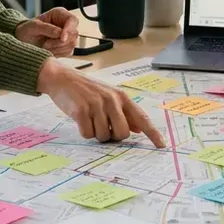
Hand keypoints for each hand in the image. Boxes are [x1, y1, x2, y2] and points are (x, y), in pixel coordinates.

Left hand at [15, 8, 78, 55]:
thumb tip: (60, 32)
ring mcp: (67, 35)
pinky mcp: (66, 46)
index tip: (62, 38)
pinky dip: (58, 53)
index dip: (69, 29)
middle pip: (74, 34)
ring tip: (45, 46)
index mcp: (59, 14)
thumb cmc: (27, 31)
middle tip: (46, 44)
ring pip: (72, 44)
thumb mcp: (33, 27)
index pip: (72, 20)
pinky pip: (68, 52)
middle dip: (60, 42)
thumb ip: (46, 28)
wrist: (23, 41)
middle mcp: (65, 24)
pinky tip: (49, 50)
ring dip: (57, 48)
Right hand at [36, 59, 165, 147]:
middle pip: (122, 134)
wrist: (62, 78)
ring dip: (96, 133)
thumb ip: (124, 112)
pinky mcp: (81, 111)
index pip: (141, 118)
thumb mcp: (108, 96)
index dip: (152, 133)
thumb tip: (138, 128)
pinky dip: (84, 132)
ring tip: (89, 119)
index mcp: (121, 97)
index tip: (162, 145)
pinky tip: (80, 119)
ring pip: (104, 136)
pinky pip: (88, 134)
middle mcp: (112, 100)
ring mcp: (96, 105)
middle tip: (103, 125)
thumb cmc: (86, 90)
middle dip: (112, 136)